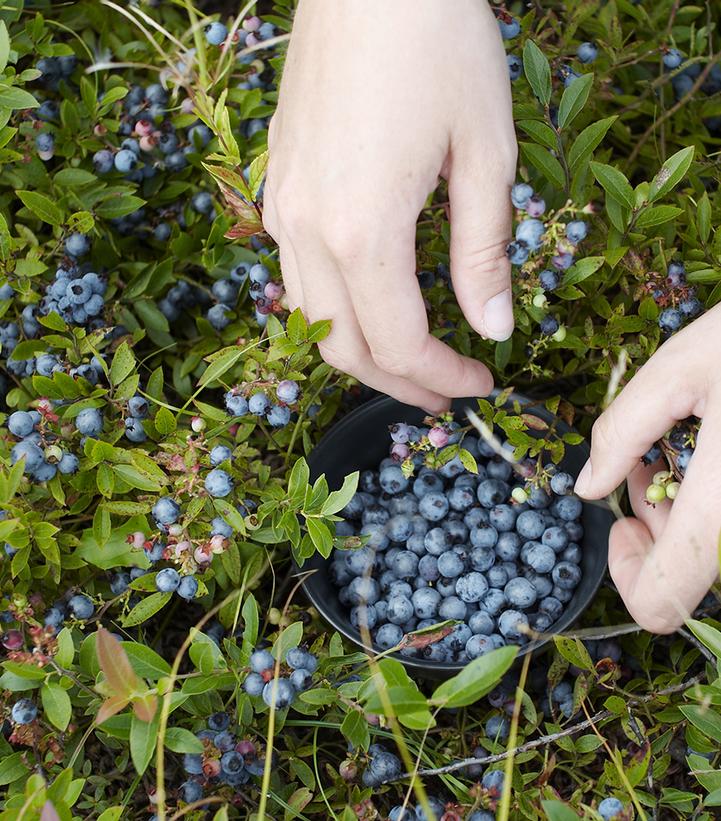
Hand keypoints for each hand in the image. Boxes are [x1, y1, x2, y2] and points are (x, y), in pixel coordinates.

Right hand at [262, 0, 516, 412]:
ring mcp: (281, 208)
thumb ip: (483, 252)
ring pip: (310, 318)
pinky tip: (370, 298)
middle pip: (342, 347)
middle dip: (397, 382)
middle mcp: (306, 230)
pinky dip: (334, 308)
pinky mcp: (277, 186)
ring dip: (360, 351)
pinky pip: (297, 274)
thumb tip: (492, 326)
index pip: (400, 342)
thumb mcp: (485, 153)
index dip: (442, 377)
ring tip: (409, 358)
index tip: (481, 383)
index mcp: (362, 230)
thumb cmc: (438, 46)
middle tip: (444, 391)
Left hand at [574, 307, 720, 632]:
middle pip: (690, 564)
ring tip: (693, 433)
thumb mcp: (682, 368)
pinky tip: (716, 442)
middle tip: (660, 448)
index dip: (627, 572)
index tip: (622, 521)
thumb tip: (588, 488)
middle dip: (658, 513)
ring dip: (688, 500)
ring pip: (716, 540)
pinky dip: (715, 492)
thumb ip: (622, 432)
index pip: (663, 600)